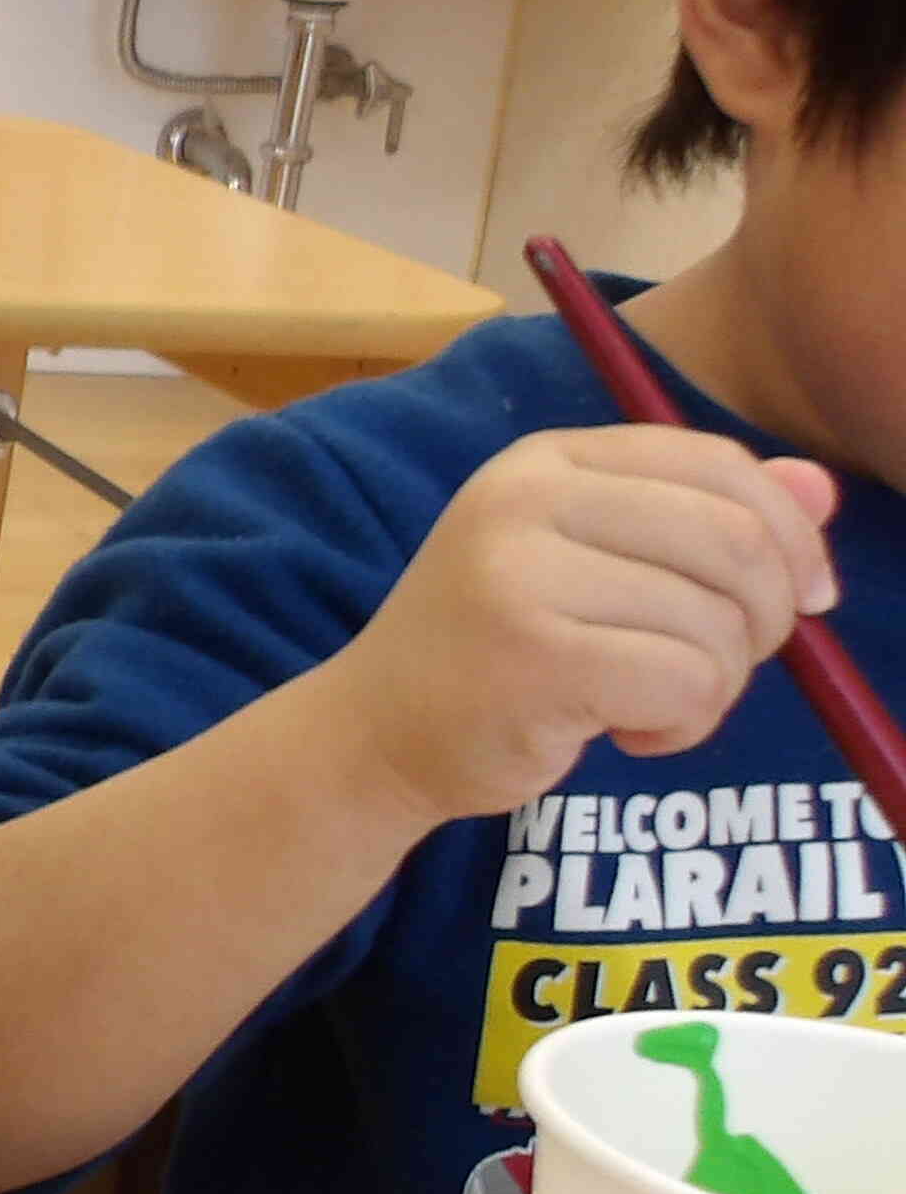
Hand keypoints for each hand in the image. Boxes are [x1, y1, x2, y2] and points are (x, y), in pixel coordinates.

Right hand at [328, 423, 840, 823]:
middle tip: (728, 664)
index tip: (805, 598)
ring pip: (716, 624)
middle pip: (733, 541)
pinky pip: (686, 685)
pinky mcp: (533, 657)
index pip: (717, 464)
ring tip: (656, 704)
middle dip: (767, 618)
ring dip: (719, 684)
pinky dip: (684, 724)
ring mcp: (521, 575)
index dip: (790, 533)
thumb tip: (820, 487)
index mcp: (547, 461)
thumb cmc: (495, 647)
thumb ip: (701, 515)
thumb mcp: (594, 560)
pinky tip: (630, 733)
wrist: (374, 732)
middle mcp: (527, 499)